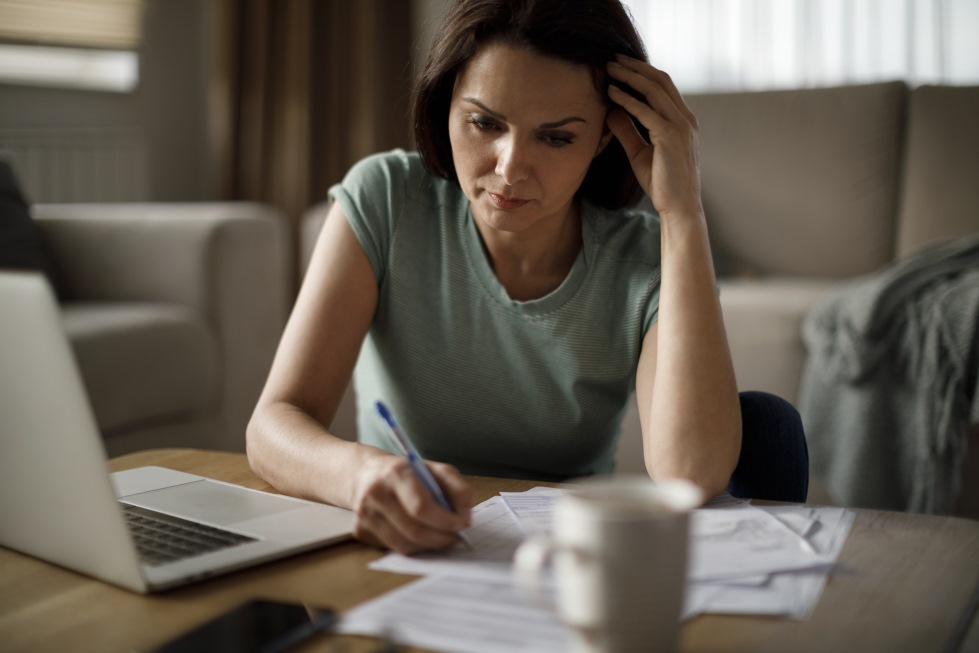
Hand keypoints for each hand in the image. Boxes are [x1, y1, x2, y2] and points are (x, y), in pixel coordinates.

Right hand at [350, 453, 472, 554]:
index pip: (421, 507)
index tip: (461, 525)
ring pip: (404, 545)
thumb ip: (457, 488)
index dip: (444, 521)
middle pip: (414, 530)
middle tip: (456, 537)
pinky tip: (420, 536)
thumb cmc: (406, 473)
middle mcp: (376, 493)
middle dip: (441, 538)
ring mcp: (365, 514)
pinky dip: (413, 547)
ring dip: (429, 546)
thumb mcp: (435, 470)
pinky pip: (393, 548)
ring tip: (441, 538)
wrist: (365, 474)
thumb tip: (465, 516)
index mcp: (396, 473)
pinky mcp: (360, 530)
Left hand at [606, 55, 703, 218]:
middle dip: (635, 67)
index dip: (642, 72)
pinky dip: (627, 100)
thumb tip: (612, 111)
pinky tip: (612, 94)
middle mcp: (685, 119)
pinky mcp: (670, 137)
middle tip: (613, 59)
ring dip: (630, 77)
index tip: (621, 66)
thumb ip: (628, 130)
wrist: (679, 207)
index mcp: (683, 120)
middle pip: (660, 80)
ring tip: (609, 70)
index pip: (664, 86)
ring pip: (654, 90)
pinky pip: (646, 111)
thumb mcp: (640, 152)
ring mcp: (681, 126)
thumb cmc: (663, 183)